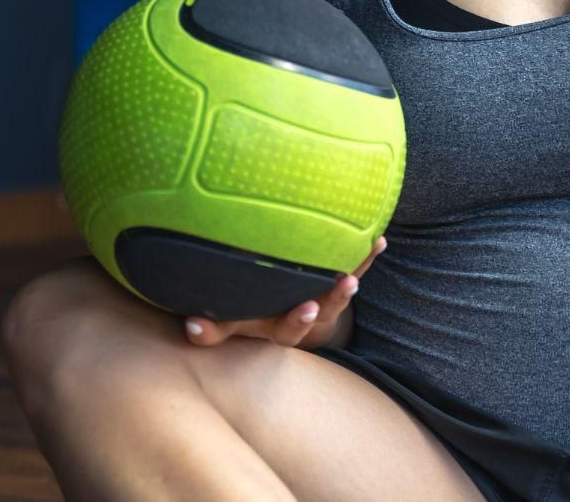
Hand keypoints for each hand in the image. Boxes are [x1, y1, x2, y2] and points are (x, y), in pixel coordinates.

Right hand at [182, 235, 385, 349]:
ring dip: (351, 280)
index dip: (295, 322)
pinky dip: (365, 255)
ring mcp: (323, 298)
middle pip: (321, 312)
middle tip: (335, 289)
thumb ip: (214, 329)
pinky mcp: (337, 280)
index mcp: (280, 327)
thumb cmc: (250, 311)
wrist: (284, 311)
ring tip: (354, 272)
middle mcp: (306, 316)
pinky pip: (354, 267)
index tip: (306, 308)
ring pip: (339, 293)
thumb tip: (191, 326)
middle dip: (330, 300)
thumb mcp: (232, 323)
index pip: (287, 330)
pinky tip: (379, 239)